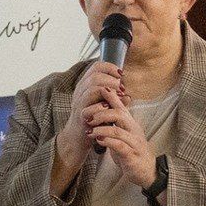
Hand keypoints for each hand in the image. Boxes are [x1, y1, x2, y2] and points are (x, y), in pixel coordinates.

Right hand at [54, 61, 125, 175]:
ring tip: (120, 96)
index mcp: (85, 85)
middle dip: (112, 80)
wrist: (77, 138)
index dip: (110, 67)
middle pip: (95, 76)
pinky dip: (103, 106)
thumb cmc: (93, 119)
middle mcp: (80, 92)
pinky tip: (111, 108)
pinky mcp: (80, 116)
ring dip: (109, 91)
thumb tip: (128, 94)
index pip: (96, 67)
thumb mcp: (105, 106)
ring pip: (92, 88)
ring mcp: (79, 103)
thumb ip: (115, 99)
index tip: (121, 74)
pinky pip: (91, 107)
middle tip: (122, 87)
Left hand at [86, 93, 155, 187]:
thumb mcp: (123, 134)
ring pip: (118, 130)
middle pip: (119, 115)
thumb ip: (115, 122)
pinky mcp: (132, 155)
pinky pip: (119, 146)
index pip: (121, 106)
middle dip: (102, 114)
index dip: (111, 97)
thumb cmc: (132, 151)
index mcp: (130, 123)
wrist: (146, 171)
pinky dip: (107, 141)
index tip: (99, 88)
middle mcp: (134, 130)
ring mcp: (134, 142)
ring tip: (89, 131)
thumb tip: (103, 109)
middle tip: (88, 117)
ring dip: (101, 130)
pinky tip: (98, 140)